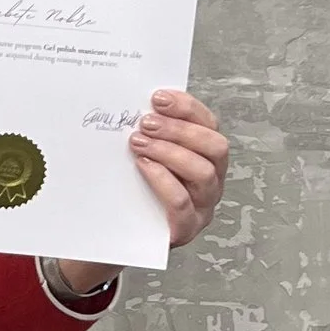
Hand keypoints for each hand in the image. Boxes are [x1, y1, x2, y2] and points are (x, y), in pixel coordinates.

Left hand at [51, 90, 230, 294]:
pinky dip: (163, 180)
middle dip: (180, 130)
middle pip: (216, 147)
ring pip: (204, 173)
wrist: (114, 232)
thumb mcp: (142, 154)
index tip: (158, 98)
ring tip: (139, 144)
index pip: (210, 124)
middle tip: (146, 123)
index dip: (187, 107)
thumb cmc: (132, 188)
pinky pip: (182, 203)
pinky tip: (143, 167)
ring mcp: (203, 206)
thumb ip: (148, 132)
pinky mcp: (186, 229)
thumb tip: (133, 100)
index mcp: (206, 156)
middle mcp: (212, 181)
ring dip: (170, 152)